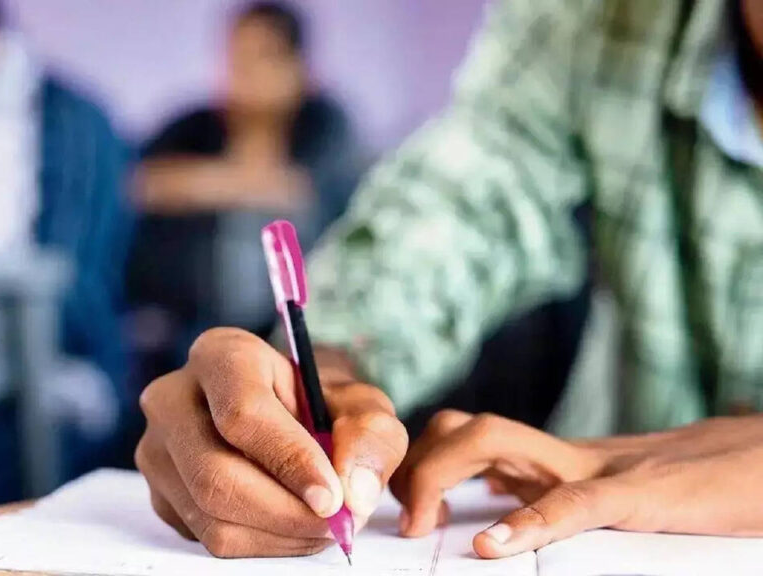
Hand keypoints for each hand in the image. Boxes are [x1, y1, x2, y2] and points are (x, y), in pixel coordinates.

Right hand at [136, 328, 407, 557]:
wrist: (287, 418)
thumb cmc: (319, 405)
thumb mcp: (359, 405)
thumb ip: (370, 436)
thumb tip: (354, 493)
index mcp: (220, 355)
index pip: (242, 414)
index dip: (291, 462)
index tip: (334, 497)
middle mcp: (172, 399)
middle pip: (215, 475)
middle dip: (286, 513)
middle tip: (337, 524)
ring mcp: (157, 450)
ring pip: (210, 516)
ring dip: (278, 534)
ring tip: (320, 523)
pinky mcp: (160, 495)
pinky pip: (207, 539)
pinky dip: (261, 544)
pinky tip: (290, 524)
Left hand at [390, 410, 762, 558]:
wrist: (761, 466)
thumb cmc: (681, 493)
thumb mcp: (598, 501)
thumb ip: (544, 501)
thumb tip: (488, 525)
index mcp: (548, 460)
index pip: (461, 437)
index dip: (415, 462)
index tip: (388, 505)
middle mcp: (559, 454)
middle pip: (463, 428)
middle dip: (415, 464)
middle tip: (398, 520)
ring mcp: (594, 466)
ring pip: (496, 439)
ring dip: (441, 474)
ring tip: (421, 523)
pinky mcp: (637, 494)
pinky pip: (571, 502)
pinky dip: (527, 523)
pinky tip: (490, 547)